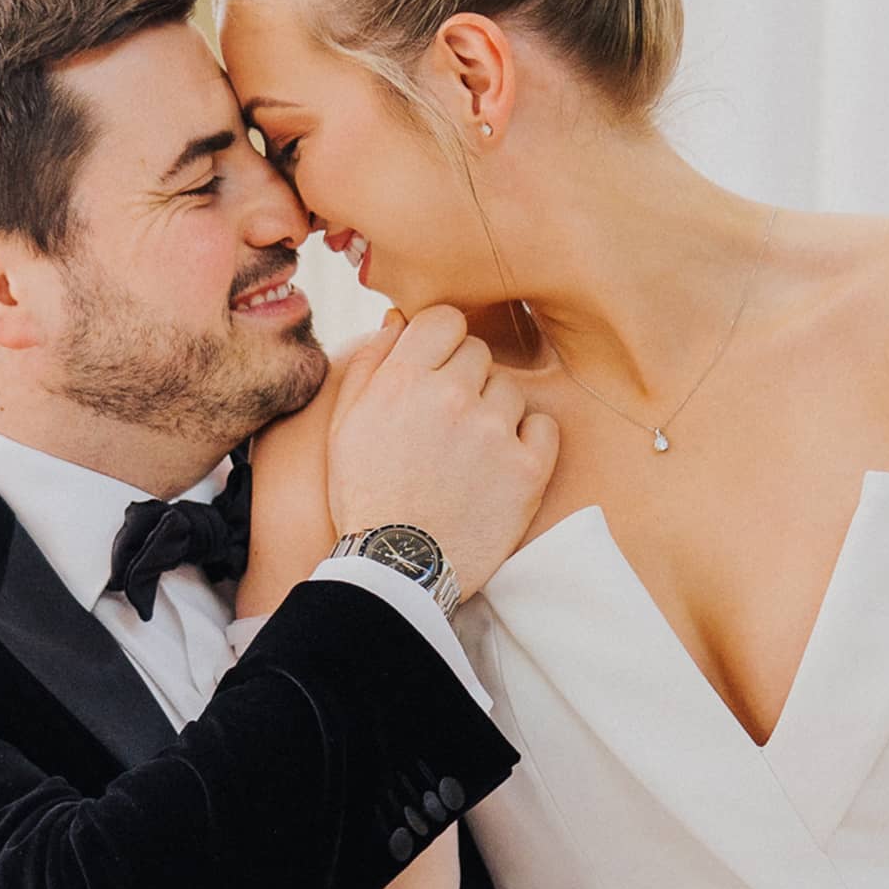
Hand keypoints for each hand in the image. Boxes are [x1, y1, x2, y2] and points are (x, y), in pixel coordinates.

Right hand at [323, 307, 558, 598]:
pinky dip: (528, 442)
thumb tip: (399, 321)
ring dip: (495, 414)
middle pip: (479, 353)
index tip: (438, 370)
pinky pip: (544, 427)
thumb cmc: (365, 497)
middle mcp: (451, 396)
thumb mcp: (345, 427)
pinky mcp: (527, 468)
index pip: (445, 319)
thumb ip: (370, 365)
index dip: (442, 342)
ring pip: (510, 391)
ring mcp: (493, 431)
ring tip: (470, 455)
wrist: (396, 570)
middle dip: (466, 381)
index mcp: (403, 380)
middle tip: (448, 425)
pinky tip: (502, 466)